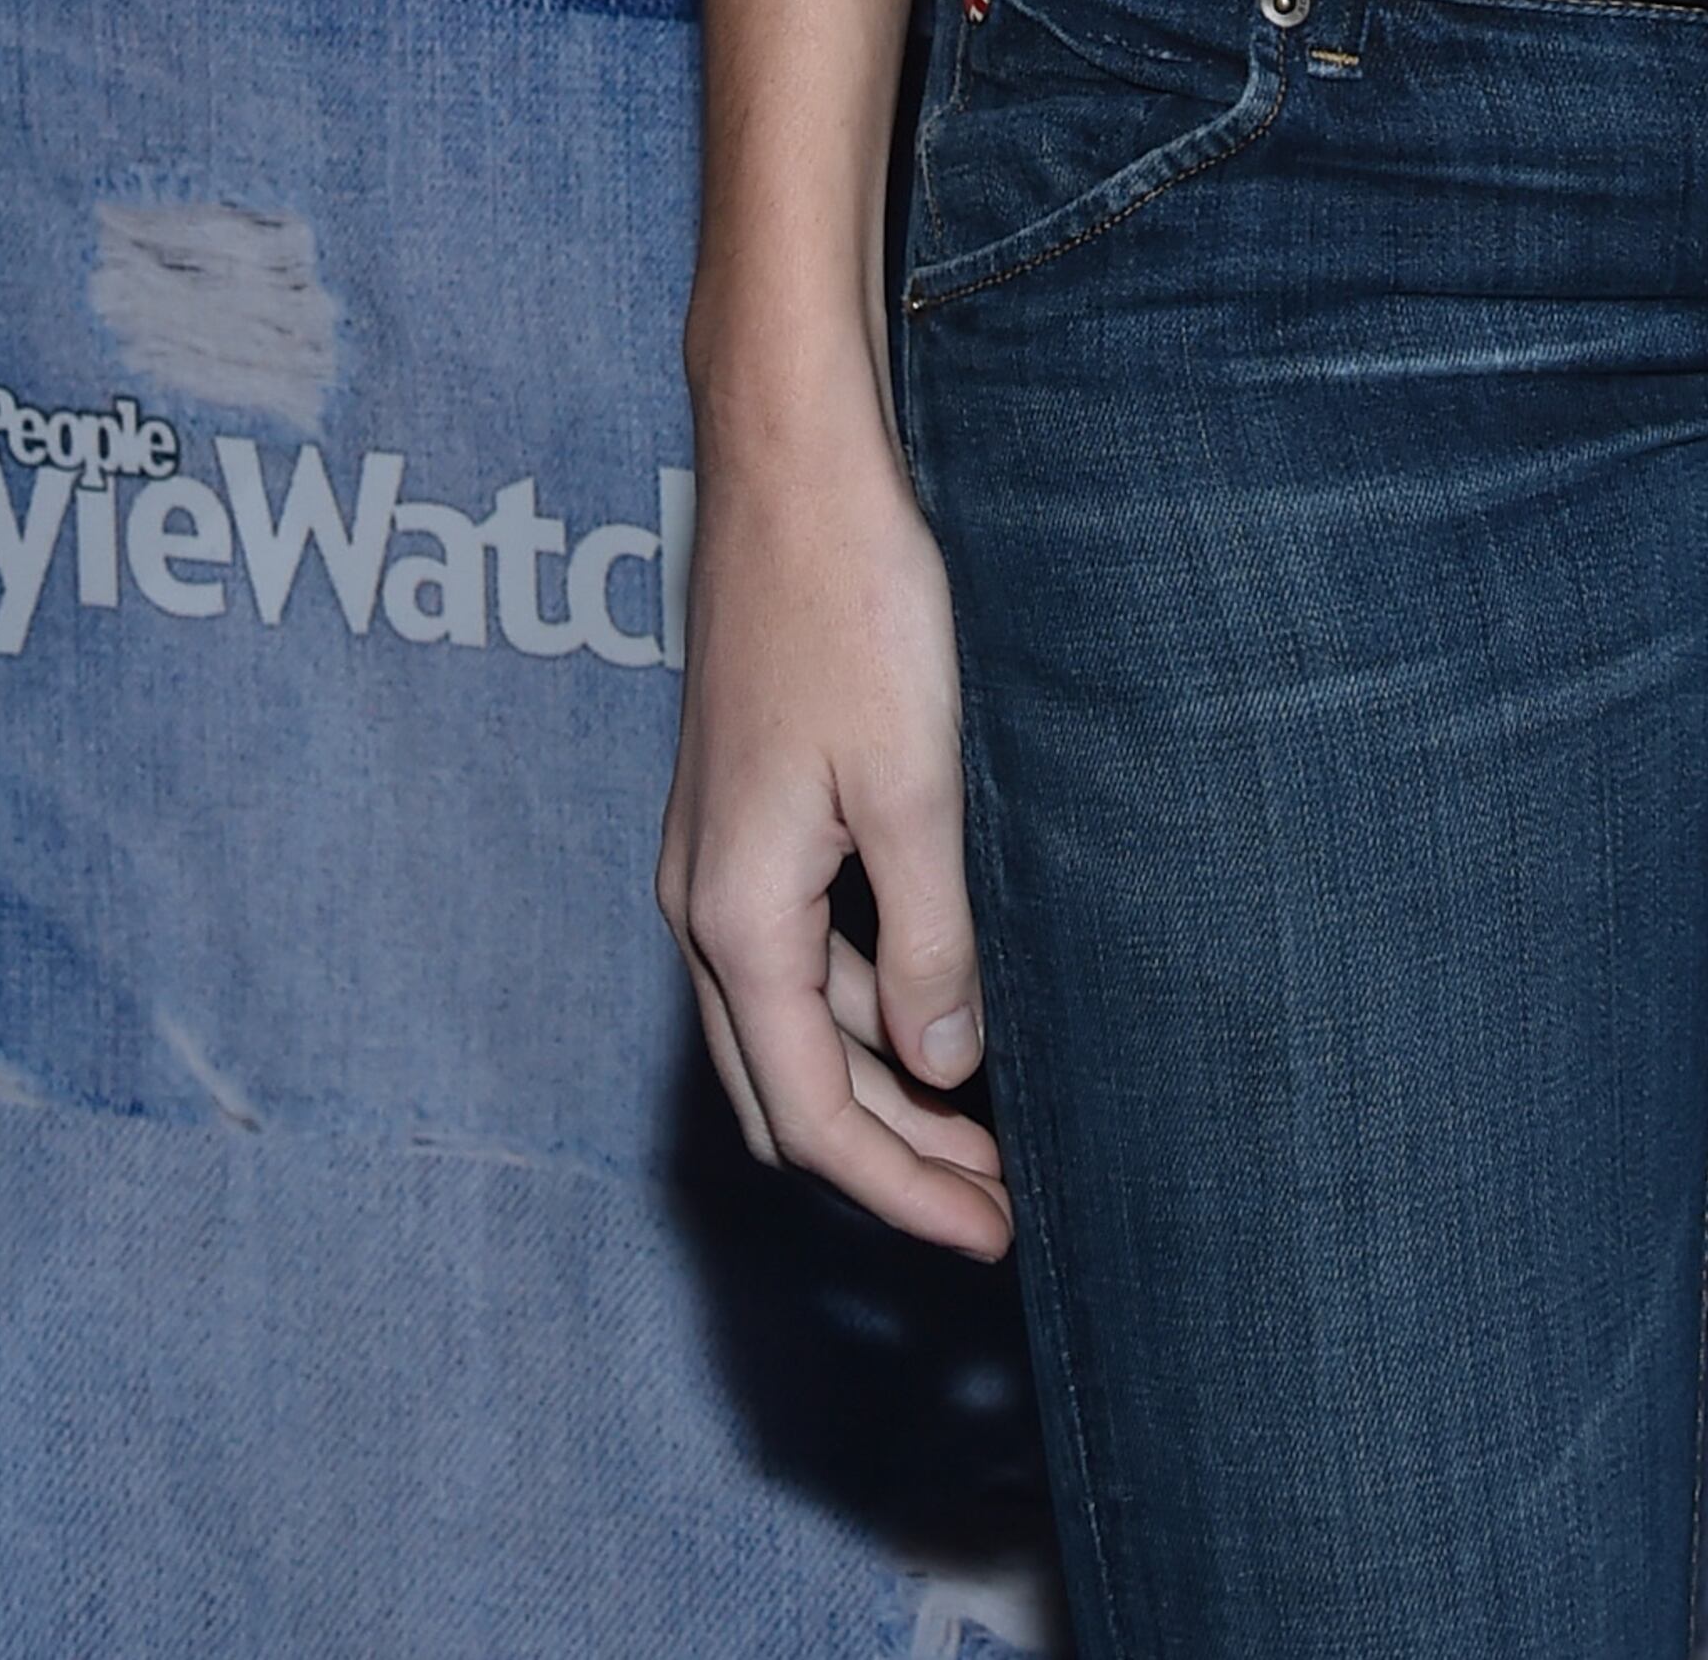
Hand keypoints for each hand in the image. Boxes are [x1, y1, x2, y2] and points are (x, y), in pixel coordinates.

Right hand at [656, 376, 1014, 1260]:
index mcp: (738, 919)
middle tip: (1001, 1202)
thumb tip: (944, 1067)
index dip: (903, 1192)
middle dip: (891, 1162)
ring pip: (790, 1029)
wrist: (791, 471)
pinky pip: (793, 959)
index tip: (994, 1236)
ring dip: (880, 1089)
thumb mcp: (914, 783)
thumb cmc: (853, 608)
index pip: (814, 1117)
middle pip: (788, 1094)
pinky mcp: (743, 816)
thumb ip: (928, 940)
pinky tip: (932, 1005)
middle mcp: (705, 907)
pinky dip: (859, 1011)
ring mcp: (717, 860)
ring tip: (987, 1125)